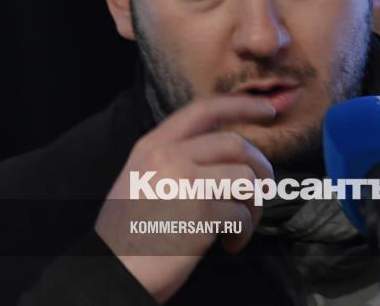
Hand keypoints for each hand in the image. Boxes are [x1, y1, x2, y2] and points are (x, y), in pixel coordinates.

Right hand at [95, 97, 275, 302]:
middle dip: (261, 167)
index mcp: (151, 146)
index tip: (268, 110)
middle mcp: (167, 156)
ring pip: (246, 178)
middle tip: (263, 191)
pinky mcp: (200, 212)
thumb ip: (173, 160)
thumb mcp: (140, 182)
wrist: (112, 273)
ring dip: (254, 206)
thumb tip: (223, 158)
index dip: (241, 106)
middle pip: (236, 144)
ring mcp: (184, 181)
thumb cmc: (128, 236)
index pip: (204, 110)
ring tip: (239, 226)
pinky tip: (229, 244)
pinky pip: (241, 213)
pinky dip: (243, 232)